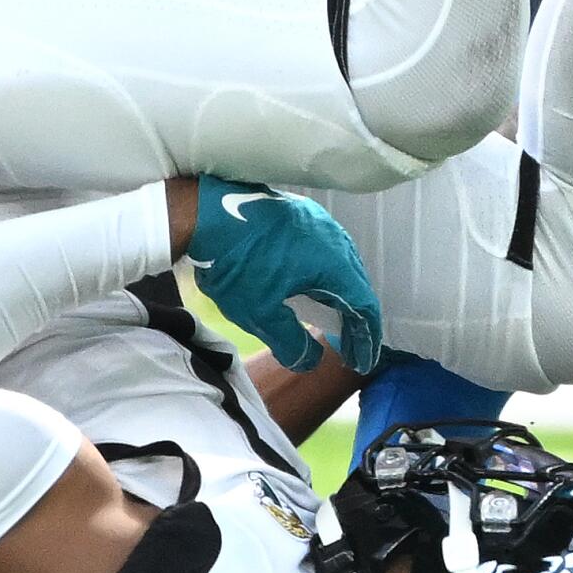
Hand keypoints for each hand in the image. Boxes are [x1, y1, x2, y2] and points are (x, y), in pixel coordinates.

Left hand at [186, 176, 381, 373]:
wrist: (205, 211)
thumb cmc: (236, 263)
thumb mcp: (261, 314)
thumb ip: (291, 342)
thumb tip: (310, 360)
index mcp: (333, 264)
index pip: (364, 306)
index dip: (366, 338)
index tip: (362, 361)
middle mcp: (334, 239)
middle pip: (357, 284)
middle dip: (355, 319)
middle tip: (348, 346)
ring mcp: (318, 221)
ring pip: (342, 264)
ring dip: (340, 294)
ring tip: (330, 317)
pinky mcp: (300, 212)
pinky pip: (325, 248)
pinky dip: (325, 274)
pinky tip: (309, 284)